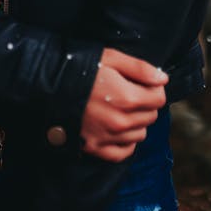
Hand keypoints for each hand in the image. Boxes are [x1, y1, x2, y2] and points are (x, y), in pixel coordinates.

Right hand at [79, 48, 167, 162]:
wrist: (47, 86)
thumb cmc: (80, 68)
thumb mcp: (111, 58)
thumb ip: (140, 69)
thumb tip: (163, 80)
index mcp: (127, 98)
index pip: (159, 98)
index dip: (153, 88)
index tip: (142, 83)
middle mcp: (121, 122)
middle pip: (151, 116)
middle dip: (145, 104)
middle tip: (128, 92)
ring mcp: (108, 137)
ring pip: (140, 134)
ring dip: (136, 122)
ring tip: (119, 108)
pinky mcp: (96, 148)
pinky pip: (123, 152)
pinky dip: (125, 142)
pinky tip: (117, 129)